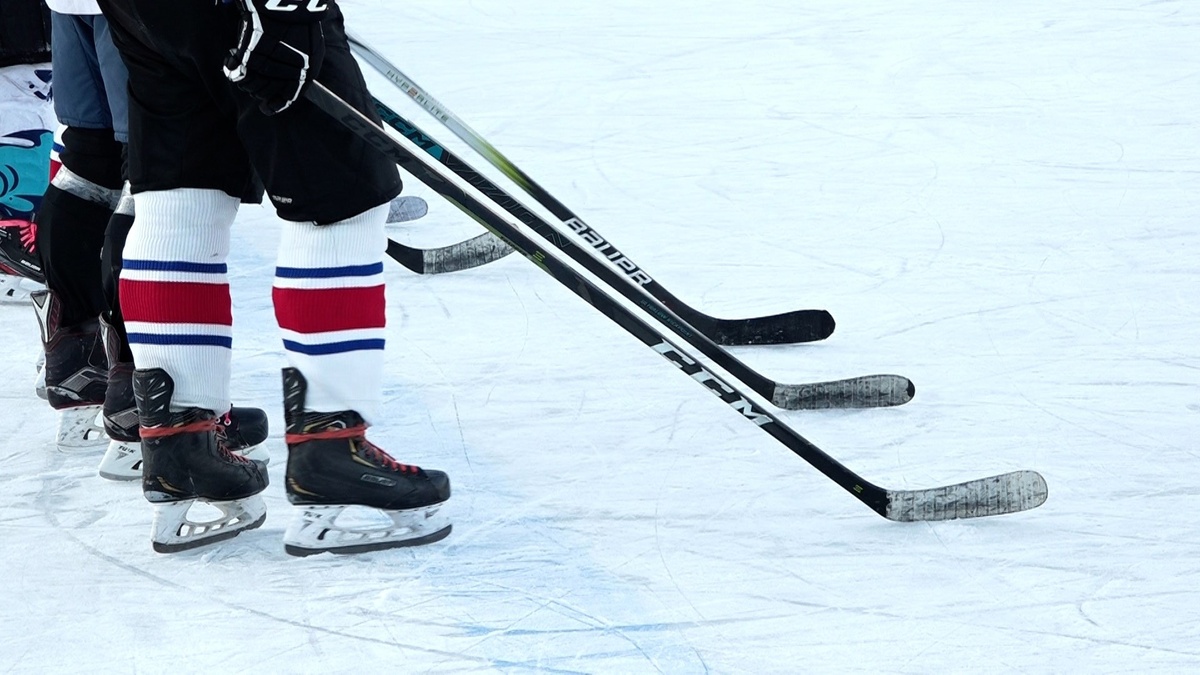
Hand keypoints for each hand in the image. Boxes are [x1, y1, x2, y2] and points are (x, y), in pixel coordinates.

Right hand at [223, 0, 327, 114]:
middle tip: (249, 79)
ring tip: (242, 66)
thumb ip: (300, 69)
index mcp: (306, 73)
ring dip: (244, 78)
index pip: (286, 98)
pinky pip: (237, 72)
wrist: (287, 2)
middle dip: (255, 90)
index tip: (265, 108)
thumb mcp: (311, 49)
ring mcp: (270, 65)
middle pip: (264, 92)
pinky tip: (231, 59)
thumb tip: (285, 89)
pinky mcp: (251, 55)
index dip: (274, 105)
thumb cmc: (298, 24)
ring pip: (249, 85)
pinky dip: (231, 68)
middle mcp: (288, 74)